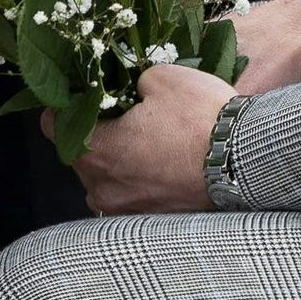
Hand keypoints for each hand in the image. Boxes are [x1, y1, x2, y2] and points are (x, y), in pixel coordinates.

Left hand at [66, 63, 235, 214]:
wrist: (247, 162)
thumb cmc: (202, 119)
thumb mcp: (161, 77)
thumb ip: (131, 81)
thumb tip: (131, 89)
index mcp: (98, 152)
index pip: (53, 128)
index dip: (64, 107)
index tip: (79, 96)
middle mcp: (105, 189)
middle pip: (81, 156)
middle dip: (96, 135)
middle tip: (123, 115)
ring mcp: (129, 210)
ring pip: (106, 182)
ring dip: (118, 163)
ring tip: (147, 143)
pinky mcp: (154, 222)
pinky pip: (133, 198)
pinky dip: (141, 182)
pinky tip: (163, 165)